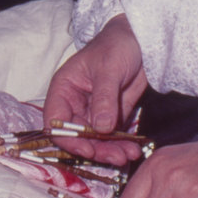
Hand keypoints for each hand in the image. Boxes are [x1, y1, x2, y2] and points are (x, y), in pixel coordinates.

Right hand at [42, 14, 147, 166]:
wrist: (141, 40)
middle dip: (96, 149)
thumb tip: (100, 128)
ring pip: (95, 141)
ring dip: (111, 151)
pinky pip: (113, 137)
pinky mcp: (111, 117)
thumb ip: (104, 98)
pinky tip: (134, 149)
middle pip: (77, 136)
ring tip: (129, 155)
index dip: (68, 138)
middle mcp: (75, 104)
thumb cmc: (117, 45)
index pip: (56, 121)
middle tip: (117, 157)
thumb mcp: (109, 69)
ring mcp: (93, 113)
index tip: (88, 149)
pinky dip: (122, 145)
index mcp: (64, 89)